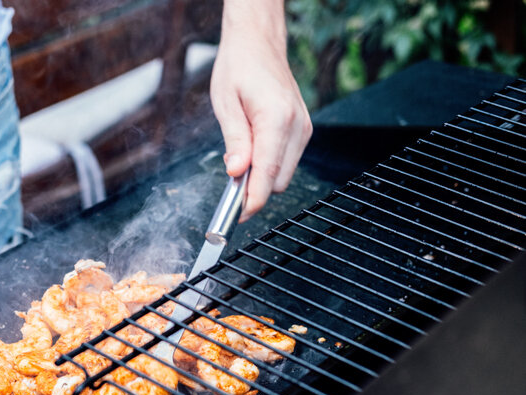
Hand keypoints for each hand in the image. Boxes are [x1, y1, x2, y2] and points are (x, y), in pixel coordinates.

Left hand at [210, 0, 311, 221]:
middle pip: (278, 181)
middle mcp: (296, 125)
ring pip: (284, 175)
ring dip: (262, 177)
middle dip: (254, 190)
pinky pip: (287, 161)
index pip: (267, 174)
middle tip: (228, 186)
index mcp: (276, 118)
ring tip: (239, 158)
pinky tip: (253, 151)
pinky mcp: (303, 130)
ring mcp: (303, 128)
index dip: (252, 200)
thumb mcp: (225, 104)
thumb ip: (234, 141)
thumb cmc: (238, 68)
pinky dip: (270, 165)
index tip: (237, 216)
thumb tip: (237, 172)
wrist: (258, 44)